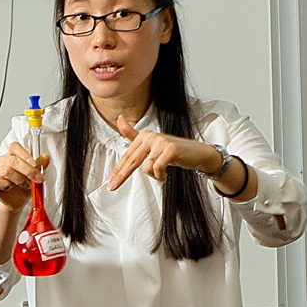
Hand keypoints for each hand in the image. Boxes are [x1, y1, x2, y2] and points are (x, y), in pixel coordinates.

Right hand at [0, 140, 48, 211]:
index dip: (25, 154)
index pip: (15, 147)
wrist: (16, 202)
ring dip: (20, 179)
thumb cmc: (24, 186)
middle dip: (28, 171)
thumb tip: (46, 157)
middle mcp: (3, 160)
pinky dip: (7, 185)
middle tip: (38, 179)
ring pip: (7, 171)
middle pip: (13, 160)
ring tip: (26, 185)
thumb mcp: (35, 175)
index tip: (34, 164)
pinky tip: (12, 187)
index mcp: (13, 154)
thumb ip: (39, 165)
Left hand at [104, 112, 219, 190]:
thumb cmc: (172, 152)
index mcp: (144, 135)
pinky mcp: (170, 149)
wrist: (196, 154)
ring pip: (146, 167)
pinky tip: (165, 175)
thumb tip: (119, 119)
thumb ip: (133, 135)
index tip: (110, 181)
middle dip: (122, 175)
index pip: (128, 155)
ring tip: (162, 174)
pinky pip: (157, 168)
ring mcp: (161, 142)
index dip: (118, 170)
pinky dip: (160, 176)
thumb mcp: (152, 145)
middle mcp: (151, 136)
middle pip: (132, 160)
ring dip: (154, 176)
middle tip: (112, 187)